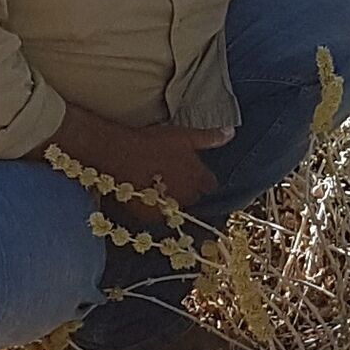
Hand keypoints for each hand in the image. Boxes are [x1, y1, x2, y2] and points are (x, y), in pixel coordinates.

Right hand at [54, 103, 231, 205]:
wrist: (118, 154)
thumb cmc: (152, 142)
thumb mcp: (184, 136)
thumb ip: (209, 138)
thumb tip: (231, 133)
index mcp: (200, 179)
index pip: (210, 185)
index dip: (202, 178)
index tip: (193, 171)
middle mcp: (188, 197)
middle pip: (194, 197)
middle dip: (188, 189)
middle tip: (173, 175)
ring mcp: (169, 208)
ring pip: (176, 207)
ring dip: (172, 199)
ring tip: (158, 184)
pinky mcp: (149, 216)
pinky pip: (157, 214)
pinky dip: (155, 207)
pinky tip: (146, 194)